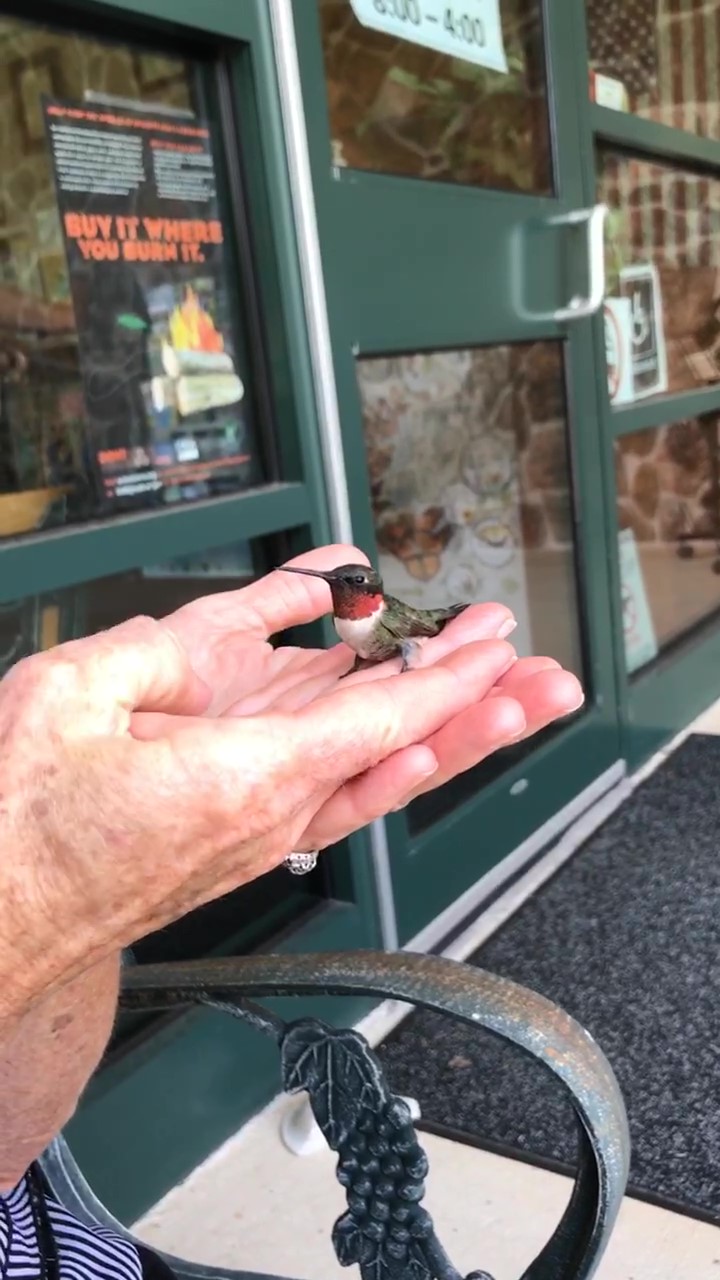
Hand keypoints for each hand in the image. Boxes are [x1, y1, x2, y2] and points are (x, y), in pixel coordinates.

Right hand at [0, 544, 581, 1018]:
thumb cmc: (24, 827)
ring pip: (377, 768)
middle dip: (480, 710)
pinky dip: (373, 743)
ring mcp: (265, 823)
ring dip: (444, 728)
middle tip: (543, 679)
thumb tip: (224, 627)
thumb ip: (158, 649)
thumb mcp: (69, 698)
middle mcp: (273, 810)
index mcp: (245, 777)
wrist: (5, 914)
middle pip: (403, 754)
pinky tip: (399, 716)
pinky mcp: (244, 825)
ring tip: (505, 692)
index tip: (500, 649)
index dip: (449, 682)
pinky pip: (328, 780)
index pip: (379, 723)